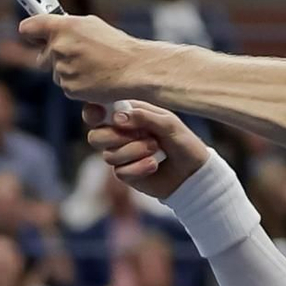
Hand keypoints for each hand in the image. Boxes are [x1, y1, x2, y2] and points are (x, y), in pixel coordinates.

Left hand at [15, 12, 138, 100]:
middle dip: (54, 58)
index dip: (30, 32)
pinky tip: (94, 80)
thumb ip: (68, 27)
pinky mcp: (69, 88)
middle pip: (43, 56)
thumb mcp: (91, 25)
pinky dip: (78, 86)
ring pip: (56, 74)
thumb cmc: (117, 47)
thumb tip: (56, 29)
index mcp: (62, 27)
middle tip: (76, 56)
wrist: (134, 69)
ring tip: (92, 68)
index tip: (32, 35)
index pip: (28, 28)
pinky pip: (67, 88)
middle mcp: (58, 47)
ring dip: (69, 72)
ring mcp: (62, 69)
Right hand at [84, 100, 208, 200]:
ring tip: (156, 149)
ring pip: (108, 155)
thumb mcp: (168, 123)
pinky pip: (120, 172)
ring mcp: (121, 154)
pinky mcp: (126, 174)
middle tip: (143, 135)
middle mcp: (119, 134)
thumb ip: (143, 116)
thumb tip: (116, 117)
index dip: (93, 113)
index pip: (97, 111)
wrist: (192, 173)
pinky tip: (154, 165)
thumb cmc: (183, 142)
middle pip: (95, 136)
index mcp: (127, 114)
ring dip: (134, 152)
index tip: (102, 115)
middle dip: (116, 137)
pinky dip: (139, 168)